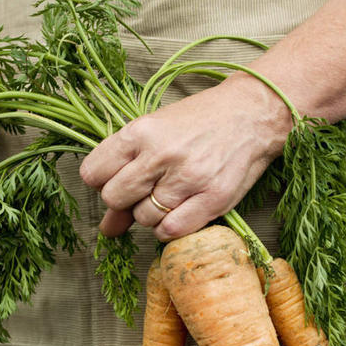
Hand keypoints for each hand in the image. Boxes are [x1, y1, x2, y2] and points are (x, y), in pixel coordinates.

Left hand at [79, 73, 292, 240]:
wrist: (251, 114)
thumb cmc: (198, 122)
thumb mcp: (155, 134)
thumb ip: (124, 174)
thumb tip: (106, 228)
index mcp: (140, 132)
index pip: (93, 174)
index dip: (102, 181)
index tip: (118, 177)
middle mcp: (161, 155)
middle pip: (114, 198)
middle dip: (124, 200)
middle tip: (144, 188)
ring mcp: (188, 178)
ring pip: (143, 219)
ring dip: (150, 214)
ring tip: (169, 193)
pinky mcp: (213, 199)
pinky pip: (171, 231)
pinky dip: (169, 228)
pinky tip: (179, 211)